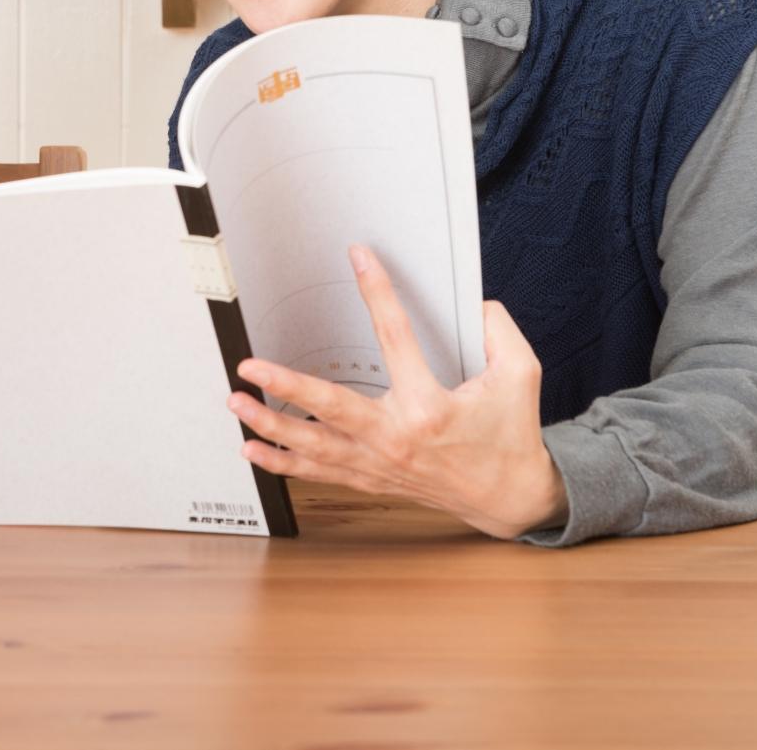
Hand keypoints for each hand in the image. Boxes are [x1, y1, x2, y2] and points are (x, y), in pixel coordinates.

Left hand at [227, 245, 569, 539]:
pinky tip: (252, 450)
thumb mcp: (520, 376)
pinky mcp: (371, 479)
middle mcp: (396, 437)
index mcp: (429, 406)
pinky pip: (319, 473)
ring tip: (237, 405)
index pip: (396, 337)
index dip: (377, 292)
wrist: (508, 497)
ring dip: (270, 427)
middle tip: (249, 368)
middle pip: (330, 409)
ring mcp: (378, 463)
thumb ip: (499, 332)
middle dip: (285, 388)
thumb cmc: (511, 434)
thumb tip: (475, 304)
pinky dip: (283, 464)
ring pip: (313, 447)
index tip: (359, 258)